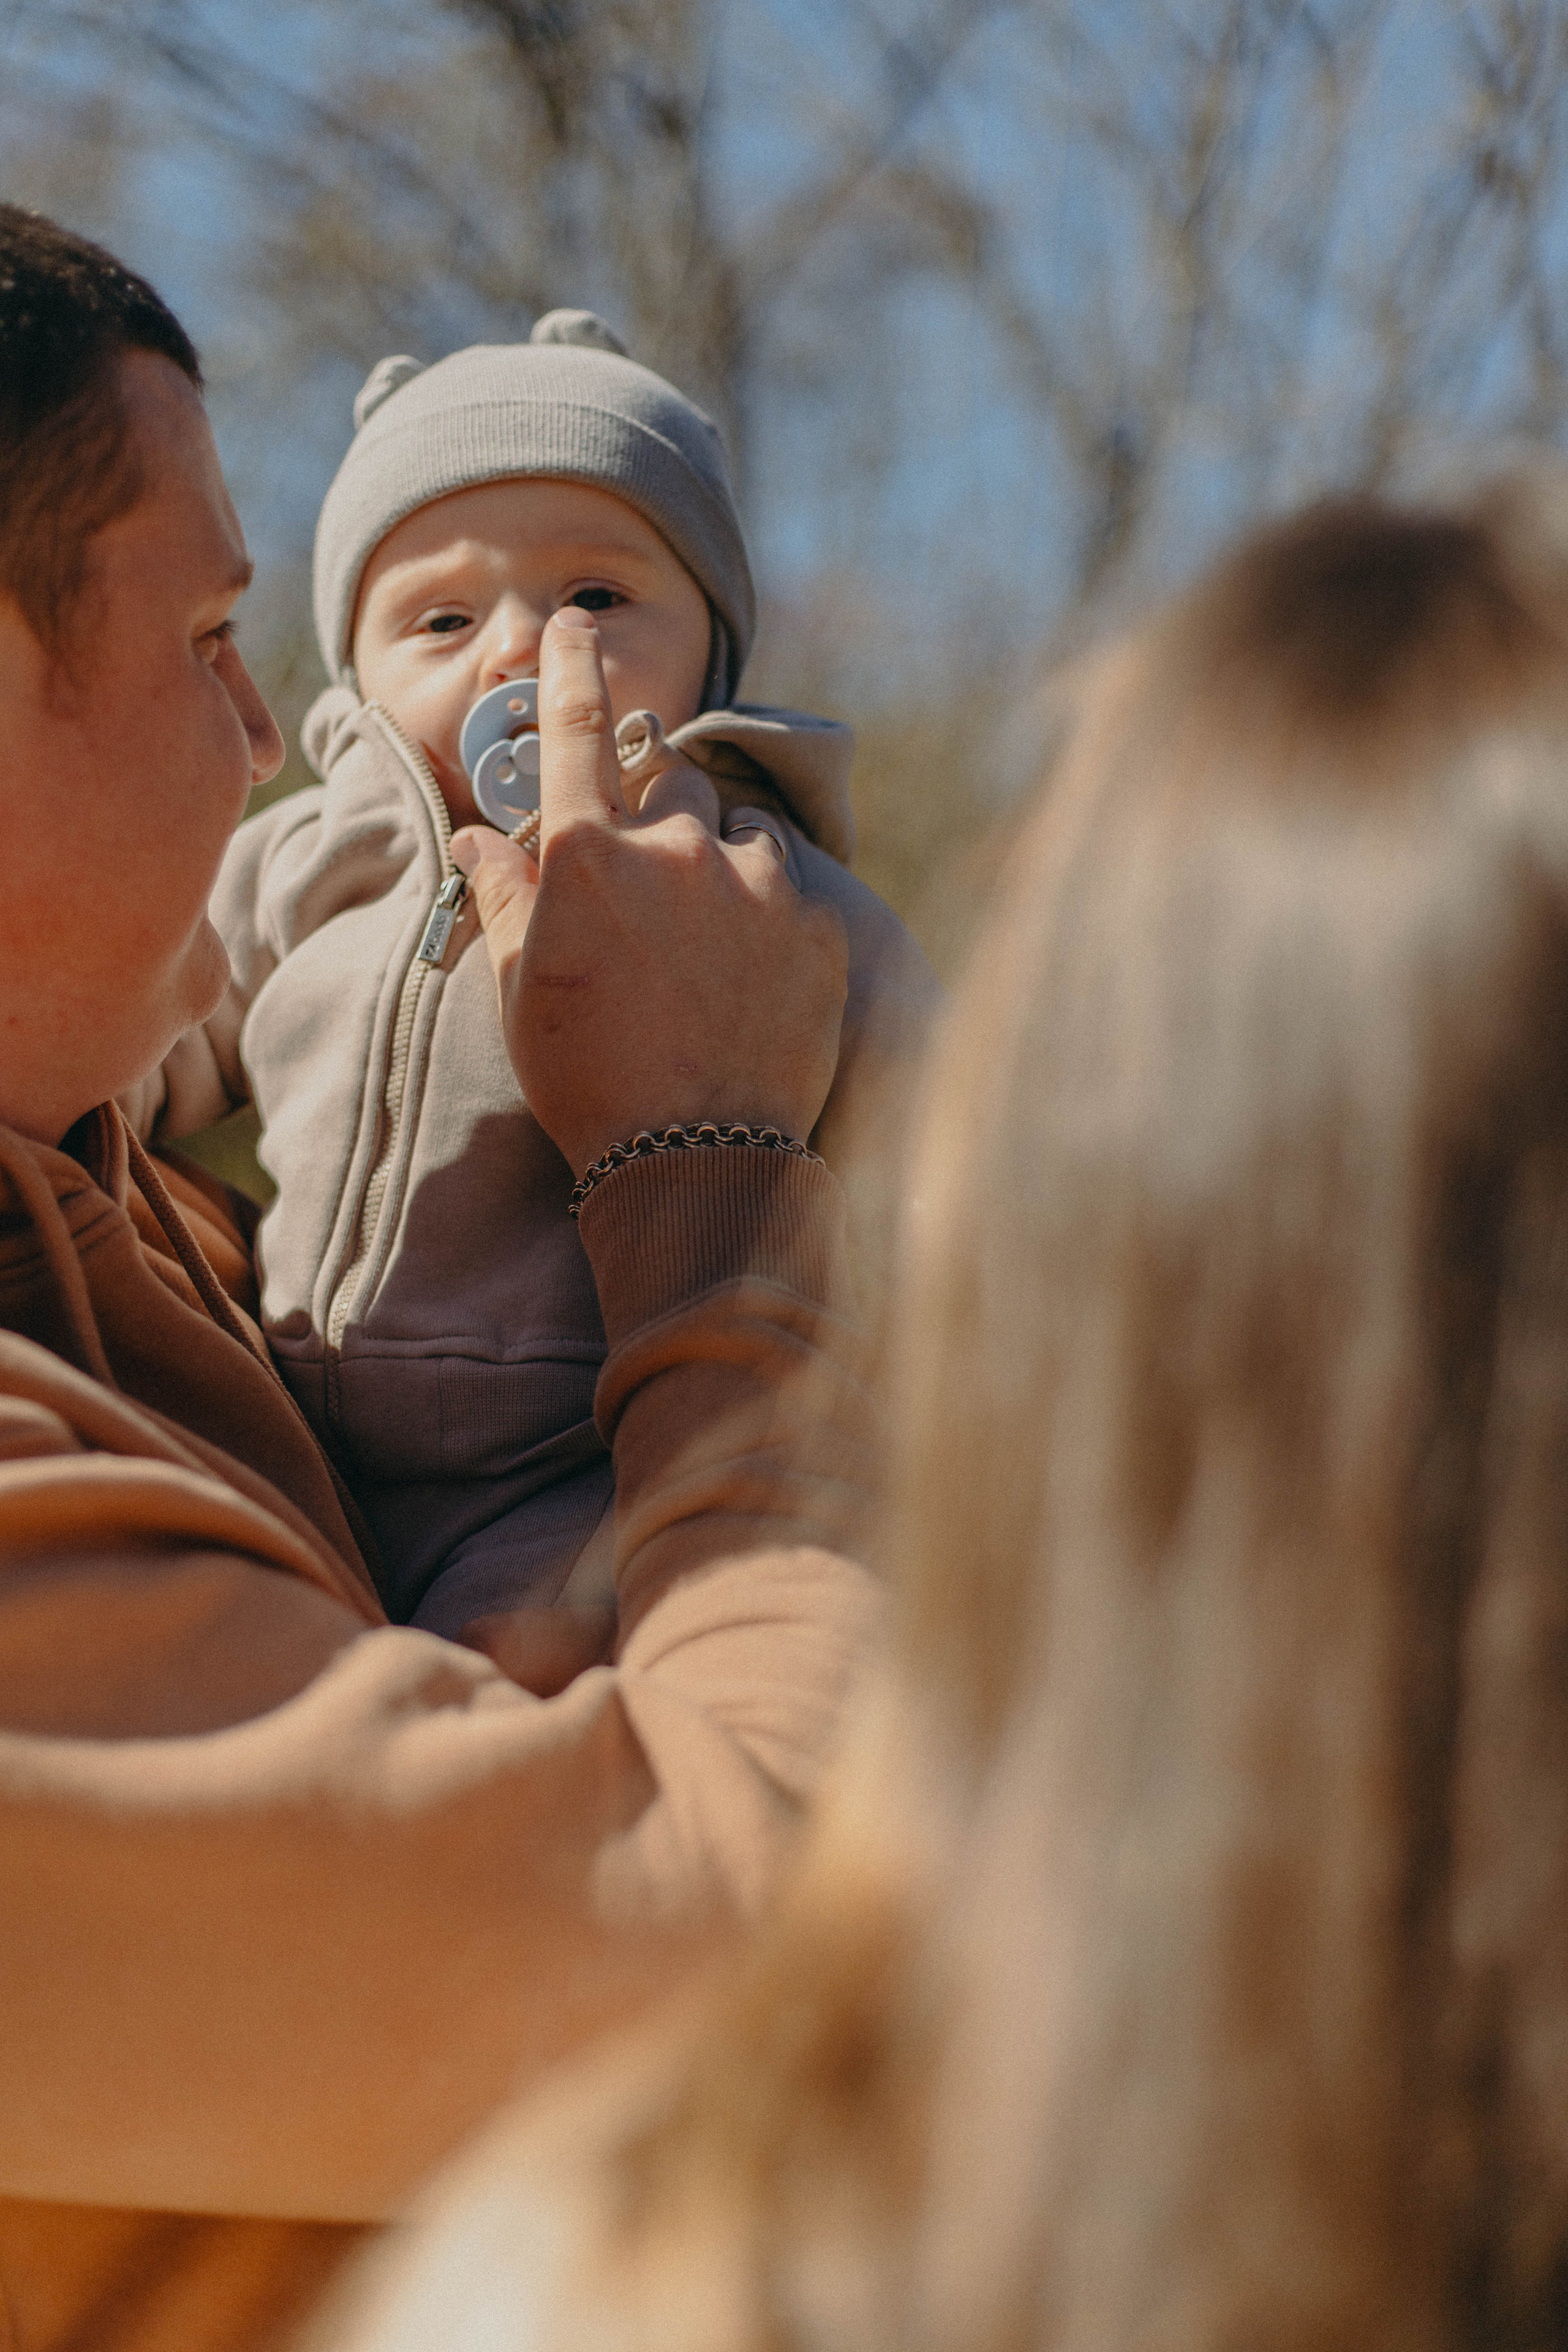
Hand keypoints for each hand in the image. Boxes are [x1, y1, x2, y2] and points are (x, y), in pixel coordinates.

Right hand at [451, 609, 847, 1176]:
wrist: (695, 1163)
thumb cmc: (589, 1082)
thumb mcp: (522, 991)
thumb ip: (507, 899)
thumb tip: (478, 840)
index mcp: (588, 858)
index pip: (573, 732)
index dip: (572, 669)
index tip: (579, 629)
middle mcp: (675, 849)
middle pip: (667, 782)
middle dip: (656, 815)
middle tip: (650, 890)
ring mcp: (755, 885)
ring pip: (737, 834)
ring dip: (720, 866)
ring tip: (706, 948)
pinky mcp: (816, 928)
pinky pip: (790, 891)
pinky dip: (770, 918)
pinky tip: (750, 980)